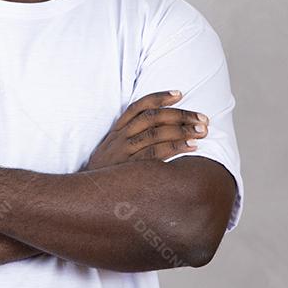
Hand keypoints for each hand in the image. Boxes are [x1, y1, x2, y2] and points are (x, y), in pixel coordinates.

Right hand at [82, 91, 208, 171]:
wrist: (85, 193)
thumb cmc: (105, 173)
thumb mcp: (112, 152)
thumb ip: (130, 141)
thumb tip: (160, 134)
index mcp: (117, 131)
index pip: (138, 107)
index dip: (159, 97)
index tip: (179, 93)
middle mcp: (120, 137)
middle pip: (152, 117)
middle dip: (180, 115)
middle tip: (203, 118)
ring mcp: (124, 151)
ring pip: (155, 133)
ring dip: (182, 129)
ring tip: (202, 130)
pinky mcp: (129, 167)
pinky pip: (155, 153)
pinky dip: (175, 147)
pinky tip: (192, 146)